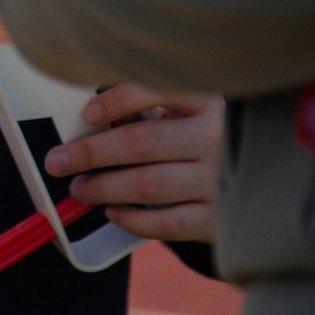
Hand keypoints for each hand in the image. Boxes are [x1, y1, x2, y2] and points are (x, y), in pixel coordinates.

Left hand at [43, 84, 222, 242]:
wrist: (256, 179)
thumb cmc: (199, 138)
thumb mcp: (181, 113)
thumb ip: (143, 110)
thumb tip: (88, 120)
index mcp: (206, 100)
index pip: (158, 91)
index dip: (118, 101)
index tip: (88, 114)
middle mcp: (216, 137)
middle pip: (142, 143)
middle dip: (91, 153)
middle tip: (58, 162)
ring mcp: (221, 179)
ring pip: (149, 185)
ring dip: (105, 188)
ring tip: (80, 189)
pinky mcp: (218, 218)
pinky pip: (168, 224)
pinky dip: (134, 220)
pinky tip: (113, 212)